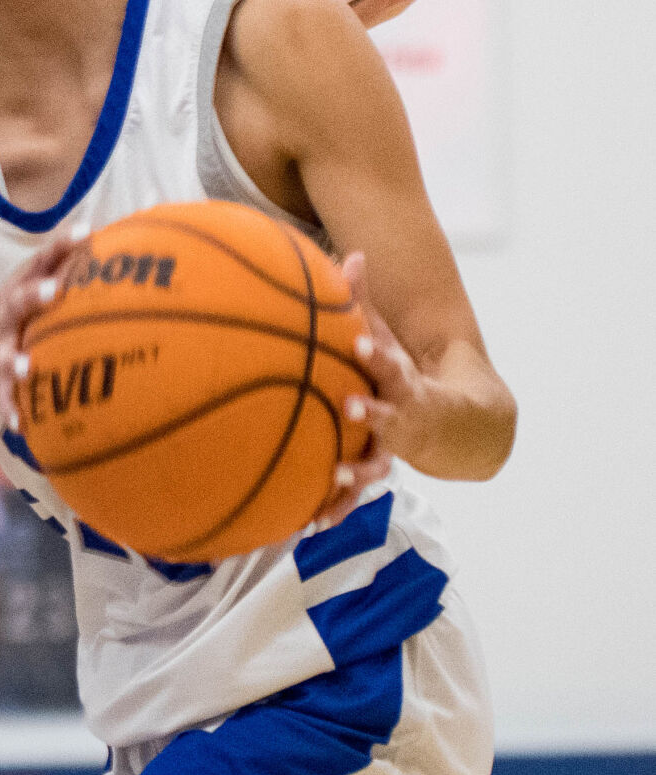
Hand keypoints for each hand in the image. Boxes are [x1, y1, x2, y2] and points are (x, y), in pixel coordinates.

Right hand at [0, 227, 88, 430]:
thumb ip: (89, 274)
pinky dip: (11, 408)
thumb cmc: (39, 316)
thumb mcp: (54, 291)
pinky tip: (20, 425)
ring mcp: (2, 345)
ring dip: (15, 359)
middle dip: (35, 294)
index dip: (62, 245)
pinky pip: (4, 395)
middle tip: (54, 291)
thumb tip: (151, 245)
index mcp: (26, 284)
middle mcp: (11, 312)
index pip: (44, 259)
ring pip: (6, 351)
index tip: (86, 233)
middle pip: (19, 299)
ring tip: (26, 370)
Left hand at [314, 251, 426, 526]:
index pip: (391, 364)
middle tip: (351, 407)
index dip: (377, 356)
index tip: (359, 345)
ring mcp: (394, 448)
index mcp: (401, 380)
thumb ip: (363, 302)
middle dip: (373, 412)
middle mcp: (402, 416)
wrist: (463, 427)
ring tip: (336, 473)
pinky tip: (312, 520)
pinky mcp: (379, 472)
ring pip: (378, 461)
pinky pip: (356, 495)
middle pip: (389, 414)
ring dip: (358, 469)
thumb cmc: (403, 373)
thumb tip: (351, 253)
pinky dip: (338, 507)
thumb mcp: (387, 338)